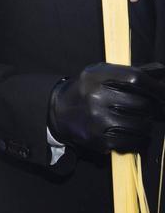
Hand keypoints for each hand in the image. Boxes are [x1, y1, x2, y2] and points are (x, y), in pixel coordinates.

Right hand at [48, 62, 164, 152]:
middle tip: (153, 110)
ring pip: (141, 124)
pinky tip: (134, 134)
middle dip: (152, 108)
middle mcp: (96, 96)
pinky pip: (134, 141)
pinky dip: (140, 139)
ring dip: (146, 124)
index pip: (135, 78)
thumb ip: (131, 72)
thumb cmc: (88, 90)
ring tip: (140, 121)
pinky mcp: (100, 138)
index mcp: (97, 76)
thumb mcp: (102, 74)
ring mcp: (98, 119)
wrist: (59, 111)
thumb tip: (163, 72)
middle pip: (142, 103)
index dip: (155, 86)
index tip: (163, 92)